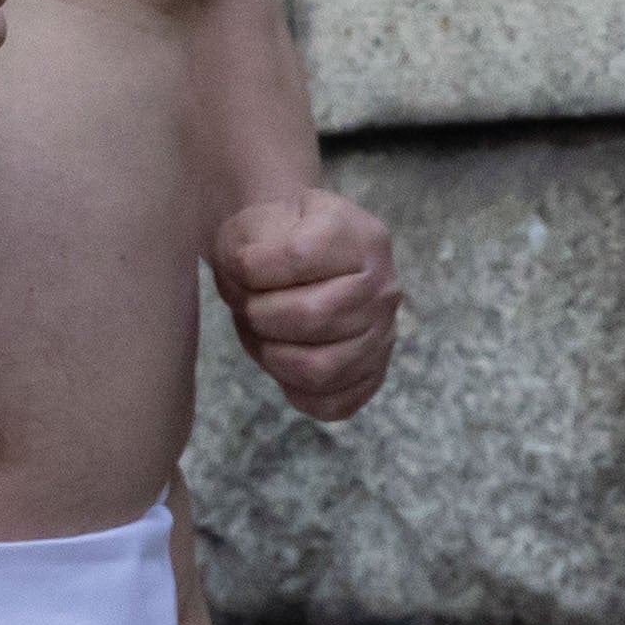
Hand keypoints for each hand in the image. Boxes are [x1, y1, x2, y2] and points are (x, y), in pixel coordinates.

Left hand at [210, 184, 402, 423]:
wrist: (291, 253)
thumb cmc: (272, 237)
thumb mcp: (255, 220)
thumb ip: (245, 246)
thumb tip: (245, 283)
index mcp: (361, 239)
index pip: (299, 255)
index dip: (252, 267)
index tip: (241, 266)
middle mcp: (384, 288)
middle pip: (312, 316)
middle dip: (259, 314)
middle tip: (249, 305)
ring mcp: (383, 335)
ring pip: (320, 368)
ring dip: (272, 354)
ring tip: (261, 332)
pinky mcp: (371, 375)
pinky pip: (333, 403)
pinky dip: (295, 390)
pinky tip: (282, 360)